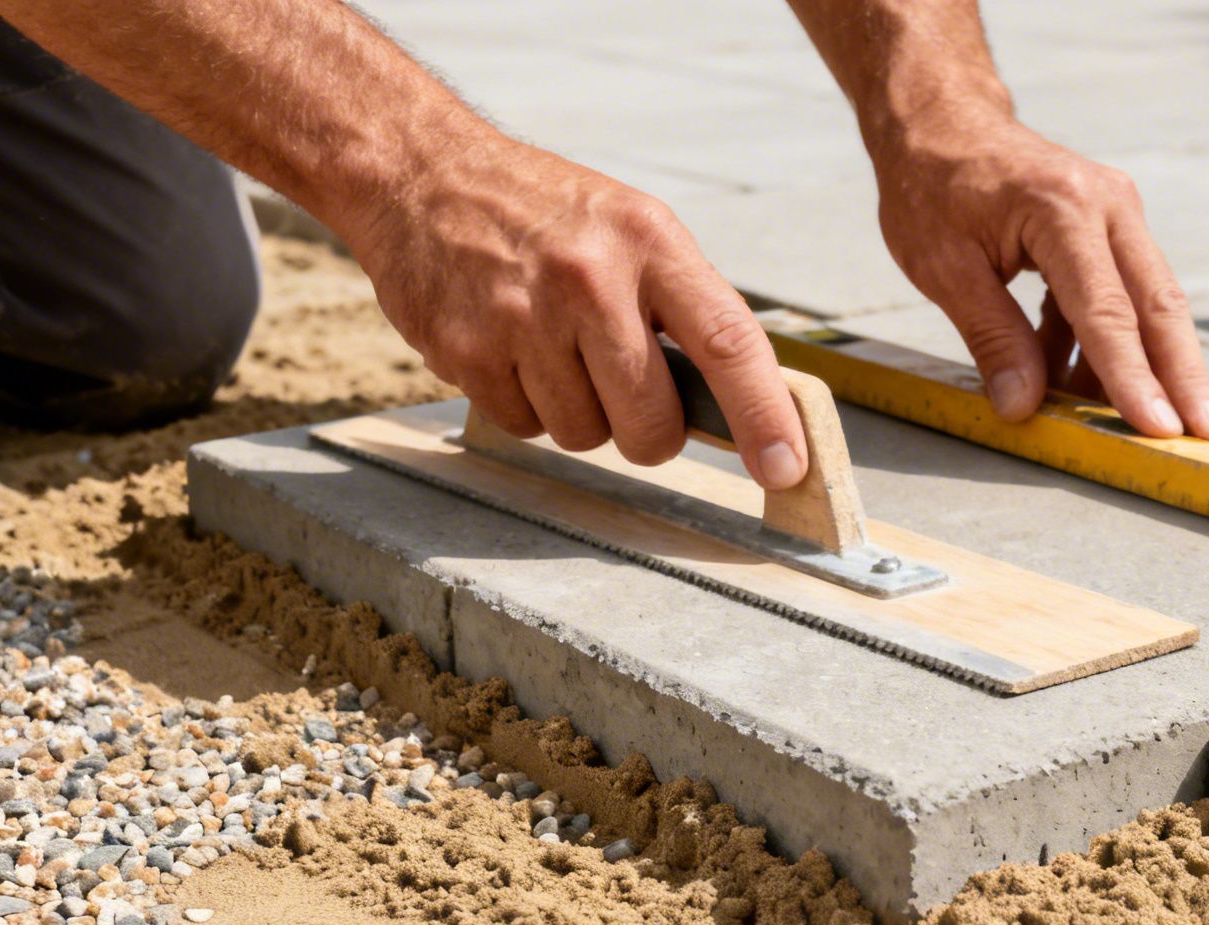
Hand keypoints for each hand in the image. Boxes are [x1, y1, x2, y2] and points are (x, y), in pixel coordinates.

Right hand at [339, 131, 808, 488]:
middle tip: (629, 394)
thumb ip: (687, 307)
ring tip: (555, 348)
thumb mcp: (634, 228)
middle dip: (649, 432)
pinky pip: (523, 428)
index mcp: (649, 242)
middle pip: (650, 424)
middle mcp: (589, 280)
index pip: (728, 343)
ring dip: (579, 413)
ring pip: (584, 436)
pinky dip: (524, 405)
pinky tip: (511, 350)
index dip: (763, 415)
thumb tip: (752, 405)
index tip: (786, 467)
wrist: (422, 173)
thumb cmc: (547, 212)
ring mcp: (522, 318)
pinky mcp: (465, 350)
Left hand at [867, 116, 1208, 439]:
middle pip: (1158, 306)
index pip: (1106, 311)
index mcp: (1063, 209)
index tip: (1158, 428)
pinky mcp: (1112, 227)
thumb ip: (991, 338)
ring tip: (1150, 429)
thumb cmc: (933, 186)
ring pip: (1151, 304)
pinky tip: (1085, 391)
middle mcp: (1108, 205)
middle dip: (1185, 379)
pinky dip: (1107, 346)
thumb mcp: (944, 268)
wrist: (943, 122)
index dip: (1132, 378)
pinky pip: (1122, 296)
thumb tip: (1023, 407)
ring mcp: (1117, 213)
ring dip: (1152, 369)